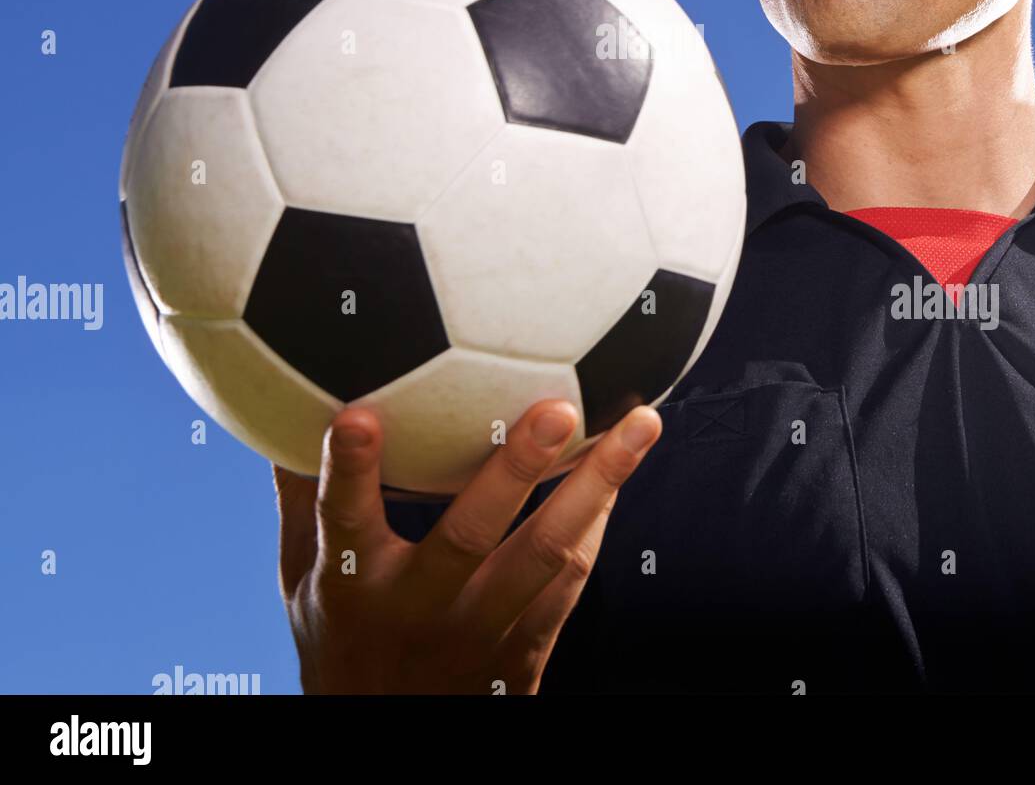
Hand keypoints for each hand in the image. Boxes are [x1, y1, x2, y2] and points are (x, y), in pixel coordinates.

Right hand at [272, 398, 661, 693]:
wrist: (386, 741)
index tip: (361, 414)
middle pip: (470, 536)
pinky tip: (622, 469)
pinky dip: (600, 520)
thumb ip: (302, 497)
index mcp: (352, 586)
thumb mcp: (299, 581)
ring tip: (640, 422)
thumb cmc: (340, 641)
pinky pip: (571, 581)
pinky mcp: (523, 650)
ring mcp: (477, 632)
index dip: (351, 470)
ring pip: (548, 556)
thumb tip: (283, 403)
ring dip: (599, 485)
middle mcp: (417, 609)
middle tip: (559, 408)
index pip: (344, 520)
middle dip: (516, 469)